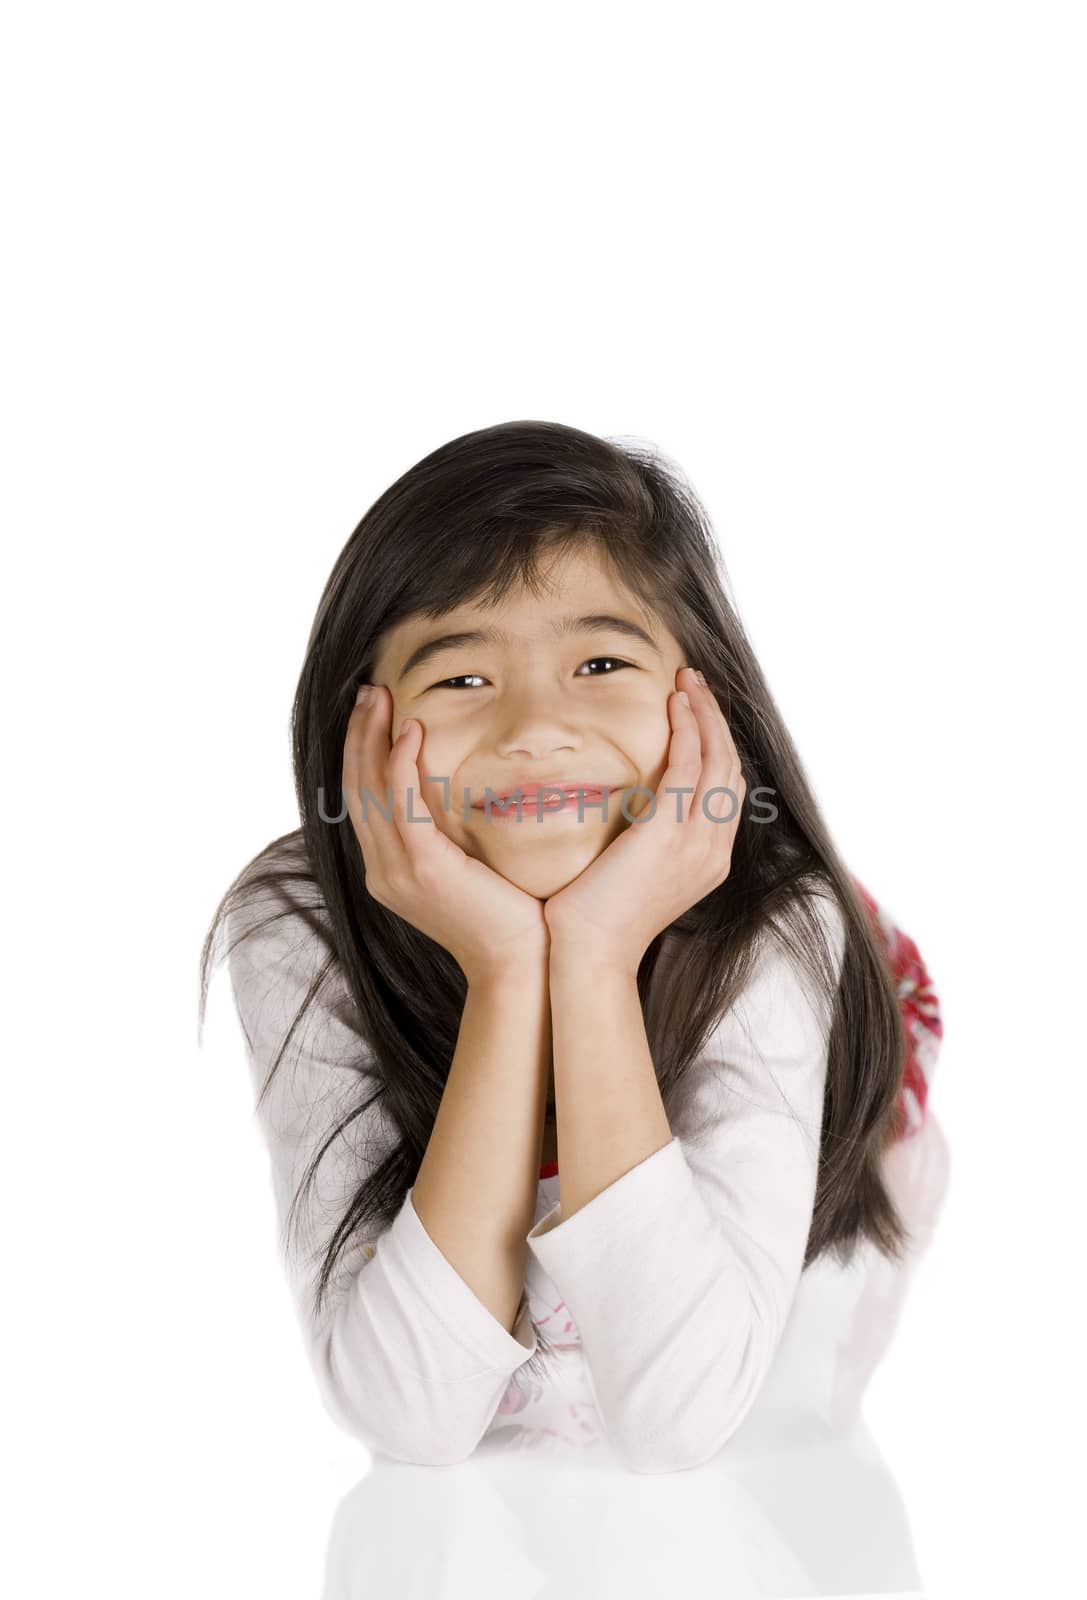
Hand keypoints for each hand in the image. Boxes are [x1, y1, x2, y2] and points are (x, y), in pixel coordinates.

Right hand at [343, 684, 549, 985]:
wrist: (519, 965)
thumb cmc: (510, 919)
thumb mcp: (471, 871)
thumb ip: (455, 837)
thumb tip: (467, 796)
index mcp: (391, 871)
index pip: (364, 800)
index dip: (362, 752)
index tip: (372, 712)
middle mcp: (384, 870)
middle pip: (356, 788)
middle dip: (358, 735)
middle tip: (368, 691)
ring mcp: (398, 871)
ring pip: (370, 790)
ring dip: (372, 738)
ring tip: (379, 697)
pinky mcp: (423, 868)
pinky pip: (402, 805)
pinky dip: (400, 765)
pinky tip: (410, 733)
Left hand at [543, 665, 745, 972]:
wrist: (589, 955)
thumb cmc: (596, 920)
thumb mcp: (635, 877)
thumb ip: (646, 844)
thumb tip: (630, 813)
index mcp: (709, 860)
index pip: (726, 790)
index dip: (717, 746)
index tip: (699, 714)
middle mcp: (713, 849)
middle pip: (731, 768)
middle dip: (717, 720)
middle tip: (697, 684)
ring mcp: (696, 841)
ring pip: (718, 759)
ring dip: (705, 714)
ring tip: (688, 682)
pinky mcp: (668, 832)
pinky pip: (689, 766)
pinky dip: (687, 729)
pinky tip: (674, 704)